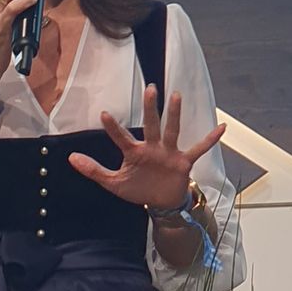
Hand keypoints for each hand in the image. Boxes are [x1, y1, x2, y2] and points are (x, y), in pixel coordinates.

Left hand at [68, 86, 225, 209]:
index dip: (113, 127)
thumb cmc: (138, 189)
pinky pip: (199, 149)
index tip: (104, 113)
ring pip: (172, 130)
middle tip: (150, 88)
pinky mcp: (183, 162)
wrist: (161, 202)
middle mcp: (152, 147)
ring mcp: (169, 152)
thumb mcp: (113, 183)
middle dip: (151, 108)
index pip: (121, 137)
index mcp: (134, 152)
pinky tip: (221, 128)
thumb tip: (70, 158)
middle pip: (151, 124)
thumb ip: (93, 170)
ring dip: (174, 114)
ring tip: (176, 95)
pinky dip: (210, 140)